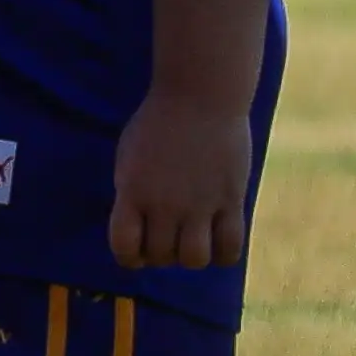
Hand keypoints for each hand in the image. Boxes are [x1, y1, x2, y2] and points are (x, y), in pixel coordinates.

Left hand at [104, 90, 254, 273]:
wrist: (200, 95)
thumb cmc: (158, 122)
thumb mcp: (129, 156)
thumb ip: (131, 192)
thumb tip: (136, 226)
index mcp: (132, 191)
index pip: (123, 247)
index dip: (129, 257)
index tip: (136, 252)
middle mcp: (164, 203)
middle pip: (161, 256)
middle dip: (160, 255)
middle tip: (167, 238)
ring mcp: (200, 204)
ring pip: (194, 260)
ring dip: (190, 257)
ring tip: (191, 239)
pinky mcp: (232, 200)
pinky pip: (230, 247)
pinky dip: (223, 255)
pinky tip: (218, 241)